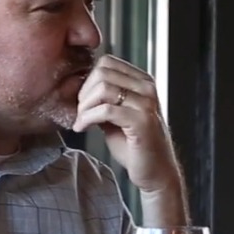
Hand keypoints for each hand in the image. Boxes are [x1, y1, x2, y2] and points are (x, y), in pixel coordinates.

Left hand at [71, 55, 183, 202]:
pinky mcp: (142, 121)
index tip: (83, 100)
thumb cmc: (134, 145)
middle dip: (84, 93)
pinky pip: (106, 110)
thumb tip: (80, 87)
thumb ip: (103, 99)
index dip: (88, 79)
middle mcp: (148, 89)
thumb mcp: (116, 115)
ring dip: (84, 106)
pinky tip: (82, 128)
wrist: (154, 171)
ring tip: (81, 121)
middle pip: (103, 72)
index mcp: (143, 82)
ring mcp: (147, 104)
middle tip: (79, 112)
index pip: (107, 62)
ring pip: (103, 89)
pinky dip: (87, 119)